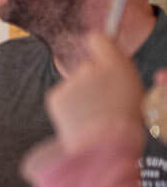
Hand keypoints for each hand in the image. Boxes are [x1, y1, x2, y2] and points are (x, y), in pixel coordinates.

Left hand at [45, 34, 147, 156]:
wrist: (104, 147)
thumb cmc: (124, 122)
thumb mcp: (131, 92)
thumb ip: (117, 73)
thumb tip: (106, 62)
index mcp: (116, 65)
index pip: (99, 39)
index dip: (98, 45)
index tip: (97, 47)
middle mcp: (91, 68)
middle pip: (87, 68)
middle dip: (91, 83)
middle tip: (103, 104)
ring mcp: (71, 82)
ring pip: (75, 87)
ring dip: (81, 99)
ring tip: (93, 118)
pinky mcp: (55, 96)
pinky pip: (63, 98)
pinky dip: (69, 108)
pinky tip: (80, 121)